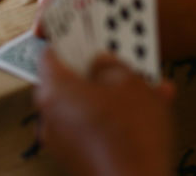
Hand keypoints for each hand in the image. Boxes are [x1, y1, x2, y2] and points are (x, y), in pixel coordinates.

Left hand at [35, 51, 173, 175]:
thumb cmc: (131, 136)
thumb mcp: (130, 83)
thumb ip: (111, 65)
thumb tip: (102, 63)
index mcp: (53, 90)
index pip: (49, 54)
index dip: (67, 41)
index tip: (82, 35)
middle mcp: (48, 116)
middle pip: (68, 82)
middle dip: (95, 72)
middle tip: (119, 64)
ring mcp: (59, 142)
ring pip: (84, 107)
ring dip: (110, 98)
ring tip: (147, 91)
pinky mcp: (74, 161)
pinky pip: (90, 130)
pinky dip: (110, 121)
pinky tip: (145, 118)